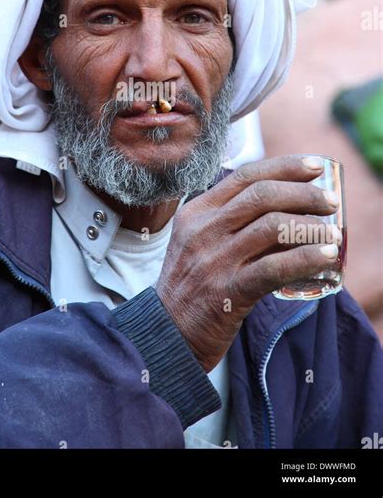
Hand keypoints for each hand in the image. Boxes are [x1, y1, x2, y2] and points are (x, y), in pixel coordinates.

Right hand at [156, 155, 340, 372]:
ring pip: (272, 227)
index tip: (315, 166)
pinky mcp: (227, 291)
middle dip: (304, 194)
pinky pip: (274, 267)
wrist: (166, 333)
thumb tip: (286, 207)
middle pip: (262, 196)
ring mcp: (214, 260)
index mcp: (197, 211)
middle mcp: (203, 229)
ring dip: (311, 227)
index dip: (285, 167)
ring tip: (333, 234)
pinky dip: (306, 258)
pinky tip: (326, 256)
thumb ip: (229, 221)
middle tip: (330, 202)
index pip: (245, 176)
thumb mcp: (197, 241)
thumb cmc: (191, 285)